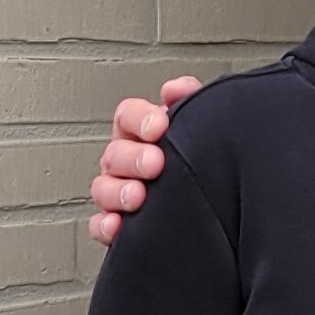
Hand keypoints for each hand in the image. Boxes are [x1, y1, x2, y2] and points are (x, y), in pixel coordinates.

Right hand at [88, 77, 203, 244]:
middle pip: (114, 153)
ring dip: (118, 191)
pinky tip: (118, 225)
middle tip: (155, 163)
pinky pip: (100, 226)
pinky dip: (106, 226)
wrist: (214, 206)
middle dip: (133, 158)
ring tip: (138, 195)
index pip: (127, 116)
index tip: (159, 126)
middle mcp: (125, 161)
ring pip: (103, 188)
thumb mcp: (200, 126)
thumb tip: (178, 88)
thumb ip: (190, 101)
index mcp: (141, 134)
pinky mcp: (117, 224)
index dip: (139, 118)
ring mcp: (118, 192)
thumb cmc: (198, 159)